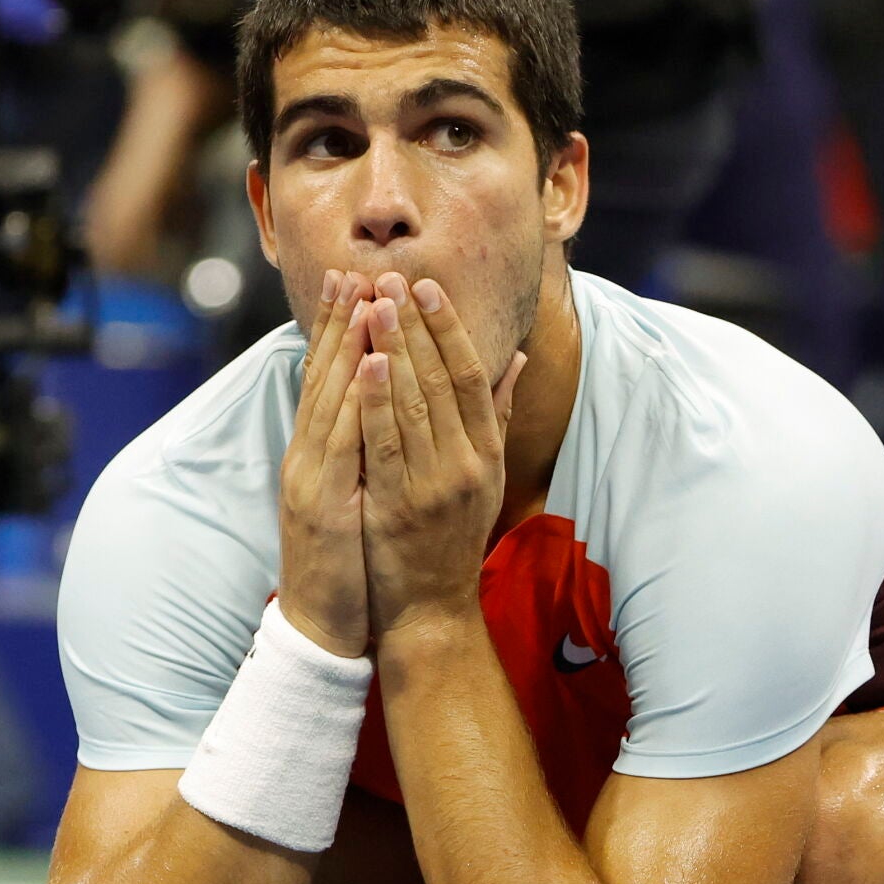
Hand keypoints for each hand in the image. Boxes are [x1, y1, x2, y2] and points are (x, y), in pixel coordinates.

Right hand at [276, 270, 376, 657]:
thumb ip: (372, 447)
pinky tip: (365, 364)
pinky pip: (340, 444)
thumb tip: (387, 410)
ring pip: (329, 399)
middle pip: (324, 378)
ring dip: (345, 344)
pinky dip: (352, 400)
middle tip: (354, 269)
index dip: (341, 330)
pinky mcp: (322, 503)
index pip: (329, 380)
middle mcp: (308, 456)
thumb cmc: (350, 558)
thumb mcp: (361, 492)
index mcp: (319, 452)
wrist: (323, 623)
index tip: (358, 282)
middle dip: (340, 322)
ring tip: (364, 296)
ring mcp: (311, 478)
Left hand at [353, 272, 526, 640]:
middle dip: (417, 324)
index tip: (429, 285)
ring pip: (414, 404)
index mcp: (487, 451)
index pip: (471, 375)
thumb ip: (499, 414)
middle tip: (395, 276)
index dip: (450, 326)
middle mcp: (467, 463)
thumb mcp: (488, 473)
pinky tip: (366, 364)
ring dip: (394, 348)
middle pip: (442, 380)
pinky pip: (386, 445)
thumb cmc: (454, 534)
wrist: (431, 606)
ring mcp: (434, 485)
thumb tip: (517, 359)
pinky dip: (377, 401)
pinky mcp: (398, 505)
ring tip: (375, 302)